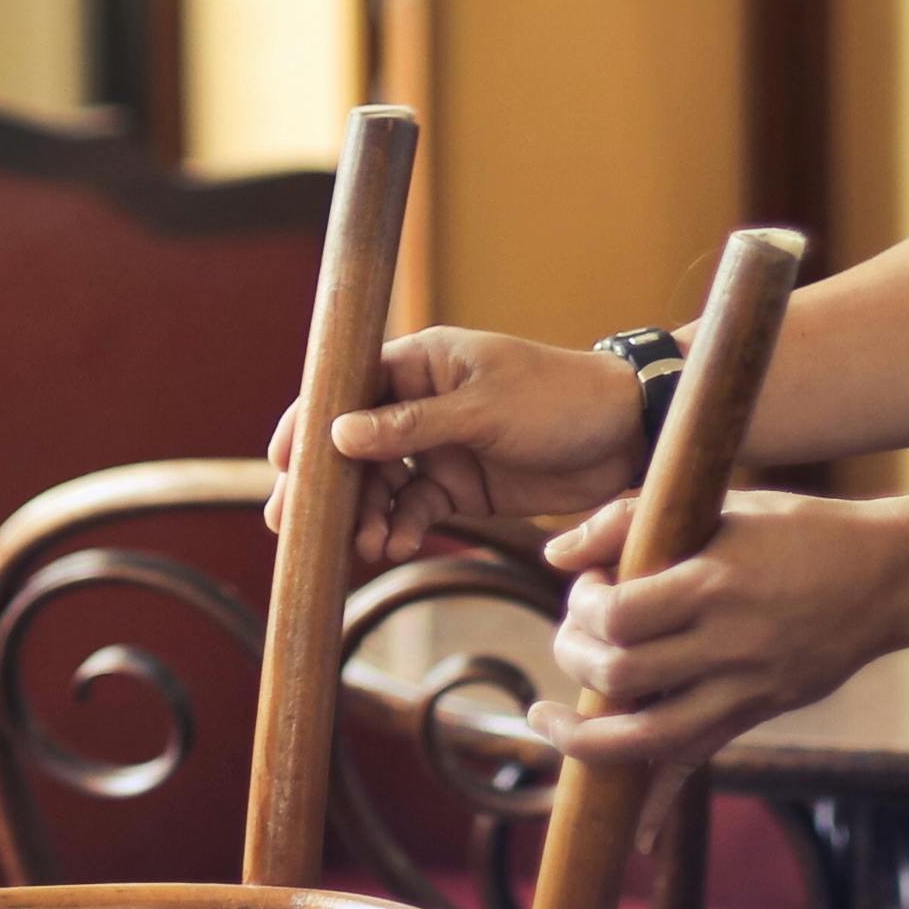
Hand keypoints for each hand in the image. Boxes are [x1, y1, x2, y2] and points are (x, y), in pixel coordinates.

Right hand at [266, 326, 649, 568]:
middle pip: (354, 442)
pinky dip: (400, 529)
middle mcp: (421, 401)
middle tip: (295, 523)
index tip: (282, 463)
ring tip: (364, 545)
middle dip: (328, 483)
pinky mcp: (460, 486)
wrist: (627, 436)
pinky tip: (394, 547)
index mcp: (422, 361)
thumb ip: (412, 426)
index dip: (309, 423)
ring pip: (380, 483)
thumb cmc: (560, 400)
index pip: (347, 386)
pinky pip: (414, 509)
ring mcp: (439, 446)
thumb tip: (339, 434)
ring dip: (365, 514)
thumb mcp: (484, 409)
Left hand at [540, 489, 904, 769]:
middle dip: (574, 655)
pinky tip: (632, 835)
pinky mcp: (757, 713)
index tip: (588, 588)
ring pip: (650, 736)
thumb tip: (554, 555)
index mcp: (713, 584)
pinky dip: (661, 803)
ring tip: (547, 721)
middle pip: (622, 674)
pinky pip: (698, 764)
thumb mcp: (720, 506)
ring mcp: (746, 689)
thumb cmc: (799, 530)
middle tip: (574, 634)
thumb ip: (629, 519)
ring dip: (586, 736)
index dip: (583, 606)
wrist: (889, 578)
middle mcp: (728, 645)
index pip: (618, 615)